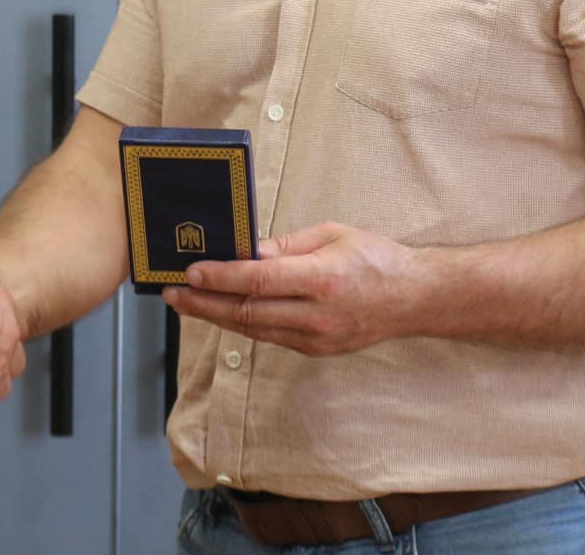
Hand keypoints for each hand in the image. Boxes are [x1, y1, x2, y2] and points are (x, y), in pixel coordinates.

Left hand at [162, 222, 429, 356]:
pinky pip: (269, 336)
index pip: (258, 281)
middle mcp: (316, 315)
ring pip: (253, 330)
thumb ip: (284, 245)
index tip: (191, 272)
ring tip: (185, 302)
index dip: (220, 278)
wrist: (413, 298)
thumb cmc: (374, 258)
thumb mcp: (330, 235)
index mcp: (322, 279)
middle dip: (203, 303)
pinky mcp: (315, 350)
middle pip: (247, 312)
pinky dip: (242, 324)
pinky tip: (220, 312)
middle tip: (171, 293)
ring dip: (215, 316)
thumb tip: (244, 251)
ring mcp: (316, 339)